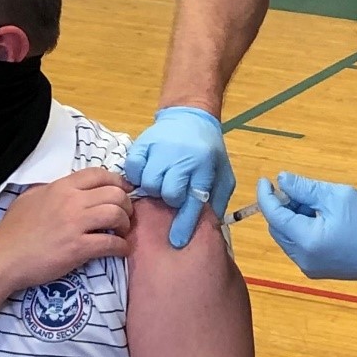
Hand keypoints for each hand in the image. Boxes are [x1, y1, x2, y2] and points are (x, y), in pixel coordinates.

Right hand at [0, 168, 133, 289]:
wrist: (3, 258)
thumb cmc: (13, 229)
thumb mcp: (31, 197)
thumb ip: (52, 190)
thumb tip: (68, 189)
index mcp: (62, 187)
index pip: (99, 174)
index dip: (117, 181)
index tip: (125, 190)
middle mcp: (72, 201)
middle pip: (114, 193)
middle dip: (126, 203)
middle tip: (126, 215)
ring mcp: (76, 224)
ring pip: (116, 214)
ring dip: (125, 223)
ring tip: (123, 231)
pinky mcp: (78, 248)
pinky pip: (110, 243)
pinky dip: (121, 246)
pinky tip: (121, 249)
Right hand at [123, 106, 235, 247]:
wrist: (191, 115)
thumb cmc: (208, 149)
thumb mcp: (222, 173)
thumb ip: (217, 199)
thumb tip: (210, 228)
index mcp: (204, 166)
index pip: (193, 200)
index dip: (184, 224)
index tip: (177, 241)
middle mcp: (182, 156)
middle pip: (168, 193)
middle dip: (170, 200)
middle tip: (172, 195)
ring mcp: (161, 148)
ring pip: (149, 183)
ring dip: (154, 189)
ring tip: (159, 184)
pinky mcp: (143, 142)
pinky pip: (133, 168)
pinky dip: (137, 175)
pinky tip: (146, 173)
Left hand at [257, 171, 356, 279]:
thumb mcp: (334, 196)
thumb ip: (304, 188)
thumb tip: (281, 180)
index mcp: (306, 240)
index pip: (274, 215)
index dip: (266, 196)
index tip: (266, 180)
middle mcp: (302, 258)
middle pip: (277, 228)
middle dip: (282, 207)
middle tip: (298, 191)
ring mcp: (309, 267)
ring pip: (286, 238)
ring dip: (291, 218)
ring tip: (313, 204)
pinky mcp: (316, 269)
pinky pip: (298, 246)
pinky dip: (300, 229)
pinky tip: (318, 218)